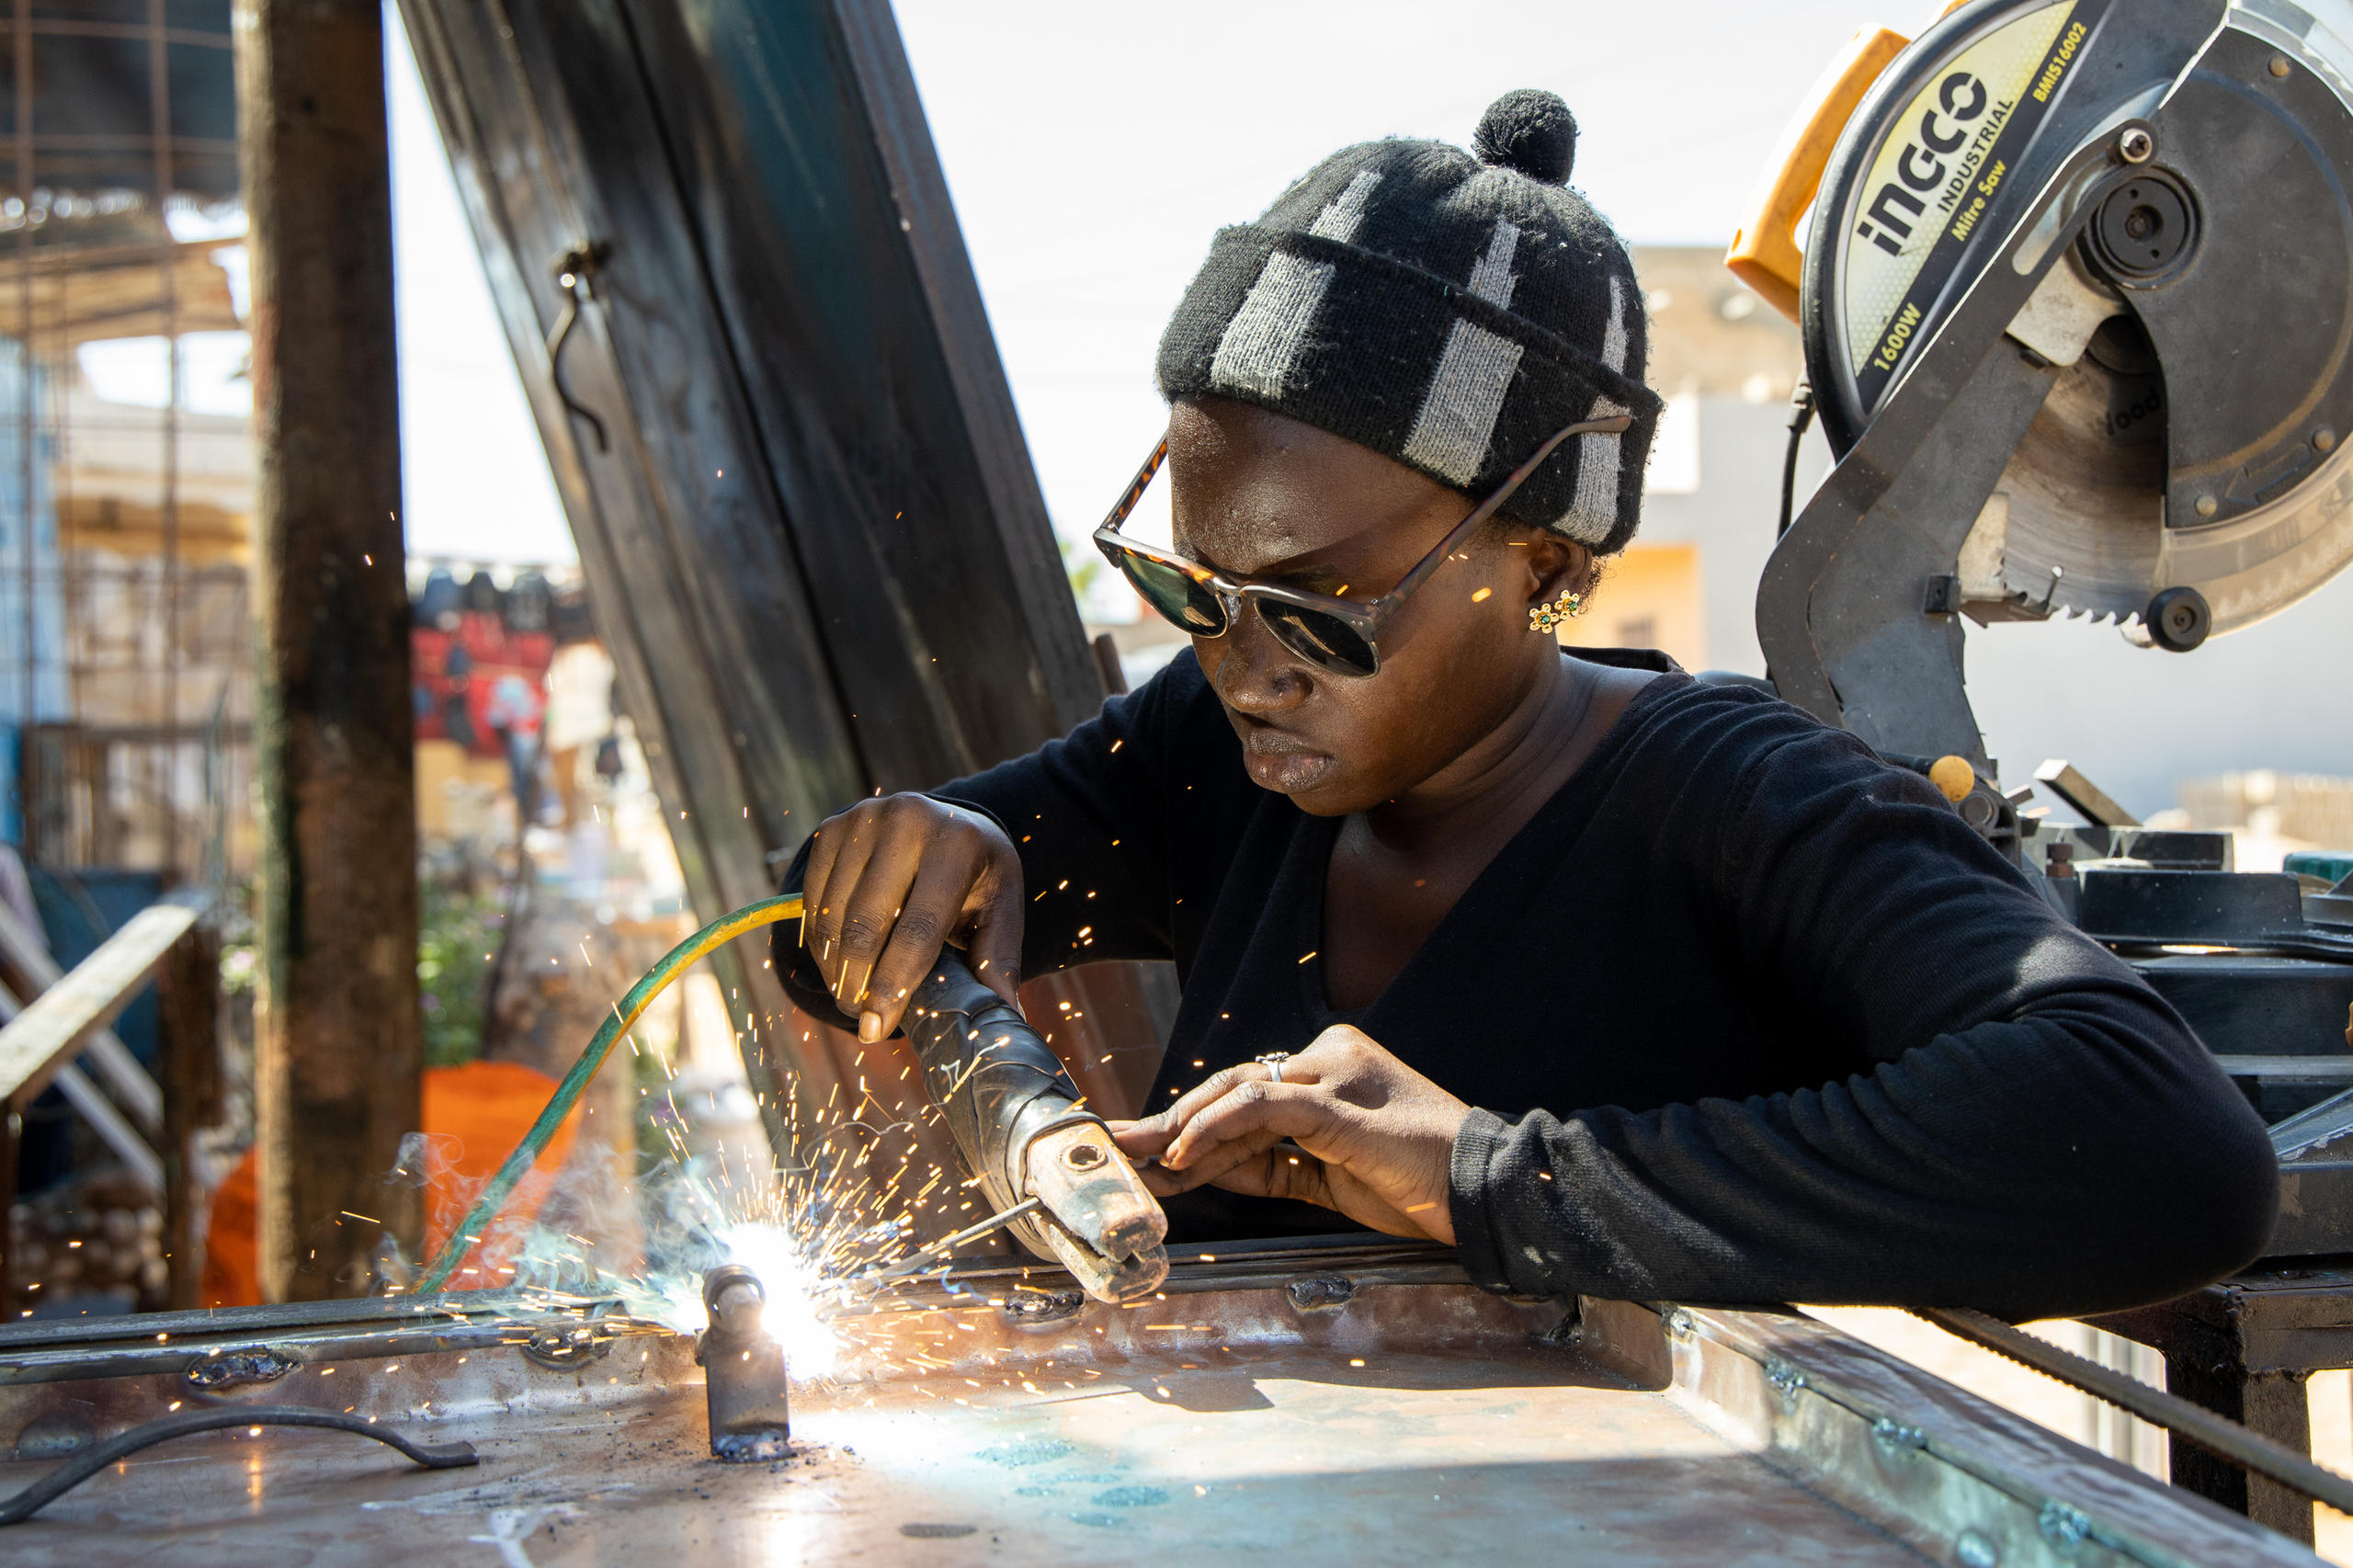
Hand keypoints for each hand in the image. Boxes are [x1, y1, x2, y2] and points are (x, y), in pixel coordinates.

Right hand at [799, 794, 1022, 1042]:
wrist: (947, 824)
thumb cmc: (977, 879)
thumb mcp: (999, 913)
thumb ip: (997, 963)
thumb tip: (1006, 1020)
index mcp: (957, 845)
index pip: (919, 928)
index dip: (894, 984)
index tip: (879, 1026)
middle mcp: (909, 821)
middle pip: (867, 924)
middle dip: (858, 983)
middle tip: (860, 1021)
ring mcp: (864, 819)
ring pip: (833, 915)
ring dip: (835, 968)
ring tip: (850, 997)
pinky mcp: (833, 827)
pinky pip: (813, 898)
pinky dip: (820, 940)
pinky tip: (836, 964)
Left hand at [1110, 1025, 1469, 1242]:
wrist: (1483, 1194)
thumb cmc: (1418, 1189)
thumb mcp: (1330, 1177)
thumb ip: (1273, 1162)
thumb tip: (1206, 1167)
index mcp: (1335, 1067)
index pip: (1248, 1094)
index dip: (1193, 1125)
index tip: (1148, 1152)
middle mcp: (1332, 1056)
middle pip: (1233, 1086)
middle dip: (1171, 1121)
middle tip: (1120, 1146)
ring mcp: (1336, 1073)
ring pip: (1238, 1091)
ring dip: (1179, 1126)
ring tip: (1136, 1154)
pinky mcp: (1338, 1101)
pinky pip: (1260, 1105)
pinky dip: (1215, 1128)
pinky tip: (1184, 1155)